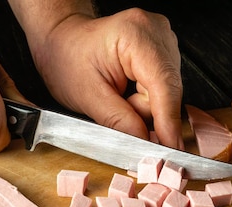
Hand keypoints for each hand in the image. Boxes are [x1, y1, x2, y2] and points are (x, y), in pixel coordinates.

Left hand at [30, 8, 183, 148]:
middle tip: (117, 110)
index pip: (164, 86)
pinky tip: (126, 94)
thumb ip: (118, 122)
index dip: (168, 122)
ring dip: (143, 107)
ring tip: (117, 97)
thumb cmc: (67, 59)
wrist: (61, 41)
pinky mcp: (162, 50)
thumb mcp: (87, 96)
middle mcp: (156, 32)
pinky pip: (162, 88)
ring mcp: (162, 39)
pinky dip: (144, 99)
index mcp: (136, 35)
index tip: (170, 148)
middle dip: (145, 113)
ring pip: (166, 93)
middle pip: (168, 91)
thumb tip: (144, 142)